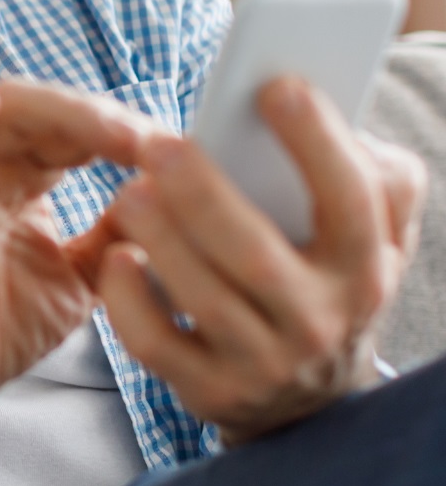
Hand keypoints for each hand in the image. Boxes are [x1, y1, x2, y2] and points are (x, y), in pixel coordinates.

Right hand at [0, 79, 159, 485]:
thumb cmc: (0, 328)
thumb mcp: (86, 275)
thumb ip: (119, 234)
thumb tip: (169, 195)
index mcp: (25, 180)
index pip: (77, 129)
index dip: (127, 131)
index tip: (179, 153)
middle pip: (45, 107)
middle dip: (105, 118)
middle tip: (153, 143)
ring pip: (1, 108)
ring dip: (63, 110)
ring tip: (114, 134)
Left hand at [97, 77, 427, 445]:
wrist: (308, 398)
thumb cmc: (327, 281)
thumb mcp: (371, 237)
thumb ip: (371, 177)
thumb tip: (329, 110)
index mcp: (365, 265)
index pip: (354, 199)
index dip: (317, 141)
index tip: (274, 86)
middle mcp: (321, 319)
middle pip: (257, 256)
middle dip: (203, 196)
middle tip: (159, 145)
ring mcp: (264, 363)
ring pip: (204, 298)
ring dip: (160, 238)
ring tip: (129, 192)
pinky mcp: (211, 390)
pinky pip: (157, 344)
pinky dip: (129, 302)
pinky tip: (114, 258)